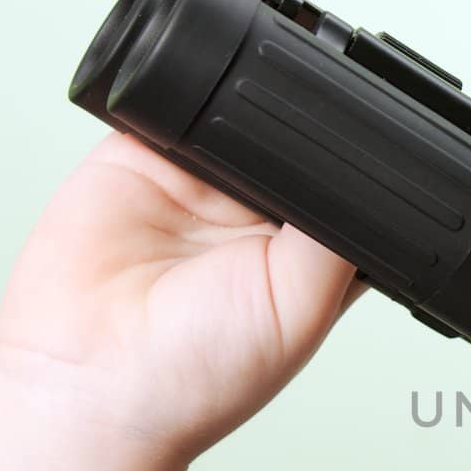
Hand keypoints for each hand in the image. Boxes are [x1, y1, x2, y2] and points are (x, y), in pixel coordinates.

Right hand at [0, 128, 374, 462]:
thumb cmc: (199, 374)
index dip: (365, 165)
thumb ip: (339, 235)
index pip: (351, 185)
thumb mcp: (302, 306)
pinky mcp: (142, 156)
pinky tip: (196, 110)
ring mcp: (200, 182)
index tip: (379, 147)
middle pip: (299, 140)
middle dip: (308, 128)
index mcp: (309, 250)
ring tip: (245, 140)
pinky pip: (170, 102)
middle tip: (306, 136)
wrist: (91, 383)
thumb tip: (368, 173)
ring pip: (240, 113)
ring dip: (246, 105)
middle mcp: (257, 213)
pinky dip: (183, 87)